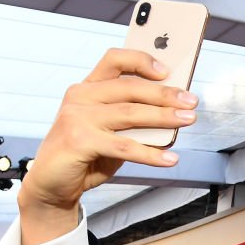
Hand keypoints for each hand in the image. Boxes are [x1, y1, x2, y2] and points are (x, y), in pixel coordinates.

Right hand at [18, 48, 195, 244]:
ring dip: (164, 117)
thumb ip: (133, 120)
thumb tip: (173, 114)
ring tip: (187, 120)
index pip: (114, 60)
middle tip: (191, 102)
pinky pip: (124, 146)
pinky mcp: (78, 141)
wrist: (53, 184)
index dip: (142, 60)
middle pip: (129, 88)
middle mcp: (80, 97)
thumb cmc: (86, 154)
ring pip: (130, 114)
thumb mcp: (111, 131)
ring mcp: (76, 118)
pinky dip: (151, 154)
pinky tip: (169, 159)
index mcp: (88, 88)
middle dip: (165, 94)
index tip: (168, 70)